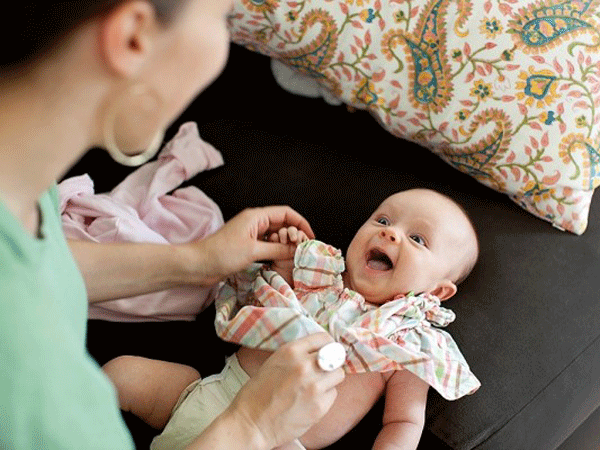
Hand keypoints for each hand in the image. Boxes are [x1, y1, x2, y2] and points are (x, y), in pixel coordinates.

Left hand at [190, 206, 313, 285]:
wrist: (198, 265)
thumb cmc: (222, 254)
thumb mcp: (253, 251)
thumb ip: (277, 249)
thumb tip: (296, 249)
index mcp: (256, 217)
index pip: (286, 213)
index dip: (300, 223)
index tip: (310, 236)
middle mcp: (255, 223)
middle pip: (282, 223)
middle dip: (294, 234)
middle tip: (302, 249)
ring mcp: (250, 235)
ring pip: (275, 235)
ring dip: (285, 244)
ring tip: (295, 255)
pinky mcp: (246, 247)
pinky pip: (267, 245)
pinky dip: (276, 251)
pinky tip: (282, 259)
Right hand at [227, 333, 344, 448]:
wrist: (251, 423)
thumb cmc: (258, 393)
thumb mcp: (274, 361)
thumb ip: (296, 354)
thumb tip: (317, 351)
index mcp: (291, 351)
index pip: (323, 338)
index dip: (327, 344)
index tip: (327, 350)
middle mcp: (305, 366)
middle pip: (335, 356)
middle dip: (330, 362)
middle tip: (322, 370)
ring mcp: (314, 386)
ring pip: (338, 375)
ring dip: (330, 379)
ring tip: (316, 386)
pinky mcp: (319, 406)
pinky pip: (333, 394)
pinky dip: (326, 397)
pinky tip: (311, 400)